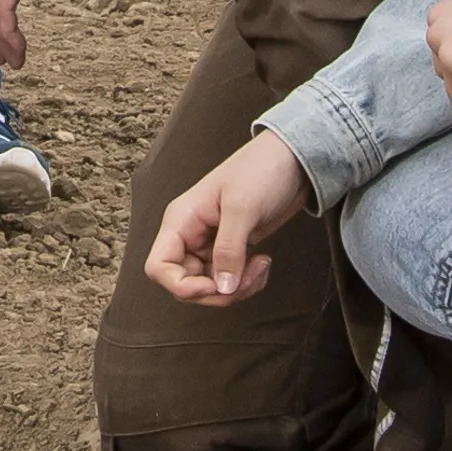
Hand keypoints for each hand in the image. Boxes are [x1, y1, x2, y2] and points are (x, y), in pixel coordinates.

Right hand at [143, 133, 316, 308]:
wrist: (292, 160)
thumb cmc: (261, 169)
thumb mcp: (242, 208)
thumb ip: (229, 250)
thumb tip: (221, 289)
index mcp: (181, 220)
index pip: (159, 266)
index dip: (181, 286)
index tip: (213, 286)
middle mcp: (191, 234)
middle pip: (186, 283)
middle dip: (217, 291)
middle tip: (246, 279)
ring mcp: (211, 243)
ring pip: (211, 286)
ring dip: (237, 288)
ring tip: (262, 267)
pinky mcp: (232, 248)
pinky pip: (230, 279)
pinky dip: (247, 281)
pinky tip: (263, 263)